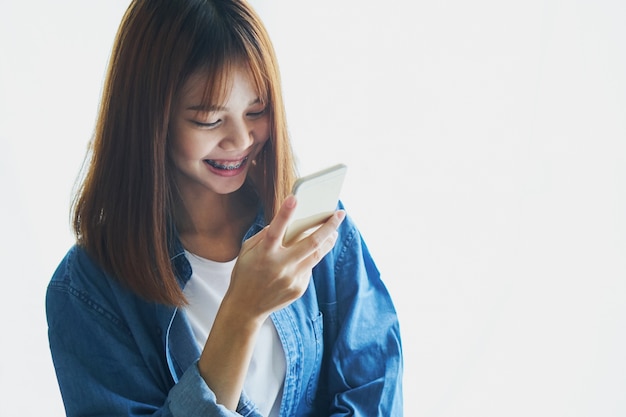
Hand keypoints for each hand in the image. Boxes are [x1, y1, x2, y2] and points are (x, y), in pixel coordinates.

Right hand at [225, 195, 344, 321]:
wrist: (245, 308)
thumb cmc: (245, 274)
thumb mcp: (247, 251)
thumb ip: (264, 236)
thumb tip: (285, 223)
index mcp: (264, 254)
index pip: (275, 230)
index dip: (284, 213)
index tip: (295, 197)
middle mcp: (280, 266)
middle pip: (310, 244)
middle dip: (328, 227)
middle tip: (339, 214)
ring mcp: (291, 279)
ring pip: (317, 256)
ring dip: (328, 241)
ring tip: (334, 231)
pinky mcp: (298, 288)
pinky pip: (308, 269)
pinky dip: (309, 259)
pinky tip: (307, 256)